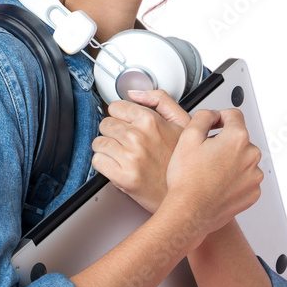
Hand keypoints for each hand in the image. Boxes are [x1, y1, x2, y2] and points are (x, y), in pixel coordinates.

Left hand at [89, 88, 192, 214]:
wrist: (189, 193)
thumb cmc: (185, 161)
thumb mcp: (182, 122)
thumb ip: (160, 100)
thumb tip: (134, 93)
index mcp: (150, 120)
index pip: (115, 107)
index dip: (120, 116)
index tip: (125, 124)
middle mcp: (138, 137)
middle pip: (105, 124)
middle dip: (113, 132)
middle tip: (125, 142)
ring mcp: (129, 157)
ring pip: (98, 143)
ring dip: (107, 148)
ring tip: (122, 155)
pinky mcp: (122, 176)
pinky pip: (98, 161)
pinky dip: (104, 164)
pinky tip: (117, 166)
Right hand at [162, 107, 263, 238]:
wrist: (189, 212)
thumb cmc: (187, 180)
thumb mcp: (187, 137)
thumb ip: (203, 117)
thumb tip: (212, 115)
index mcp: (237, 138)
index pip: (234, 115)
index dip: (219, 117)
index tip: (212, 125)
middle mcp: (251, 156)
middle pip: (238, 138)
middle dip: (223, 142)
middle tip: (204, 154)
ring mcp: (254, 176)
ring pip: (242, 159)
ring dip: (229, 161)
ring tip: (209, 172)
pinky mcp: (252, 193)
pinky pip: (245, 179)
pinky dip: (233, 179)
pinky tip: (216, 184)